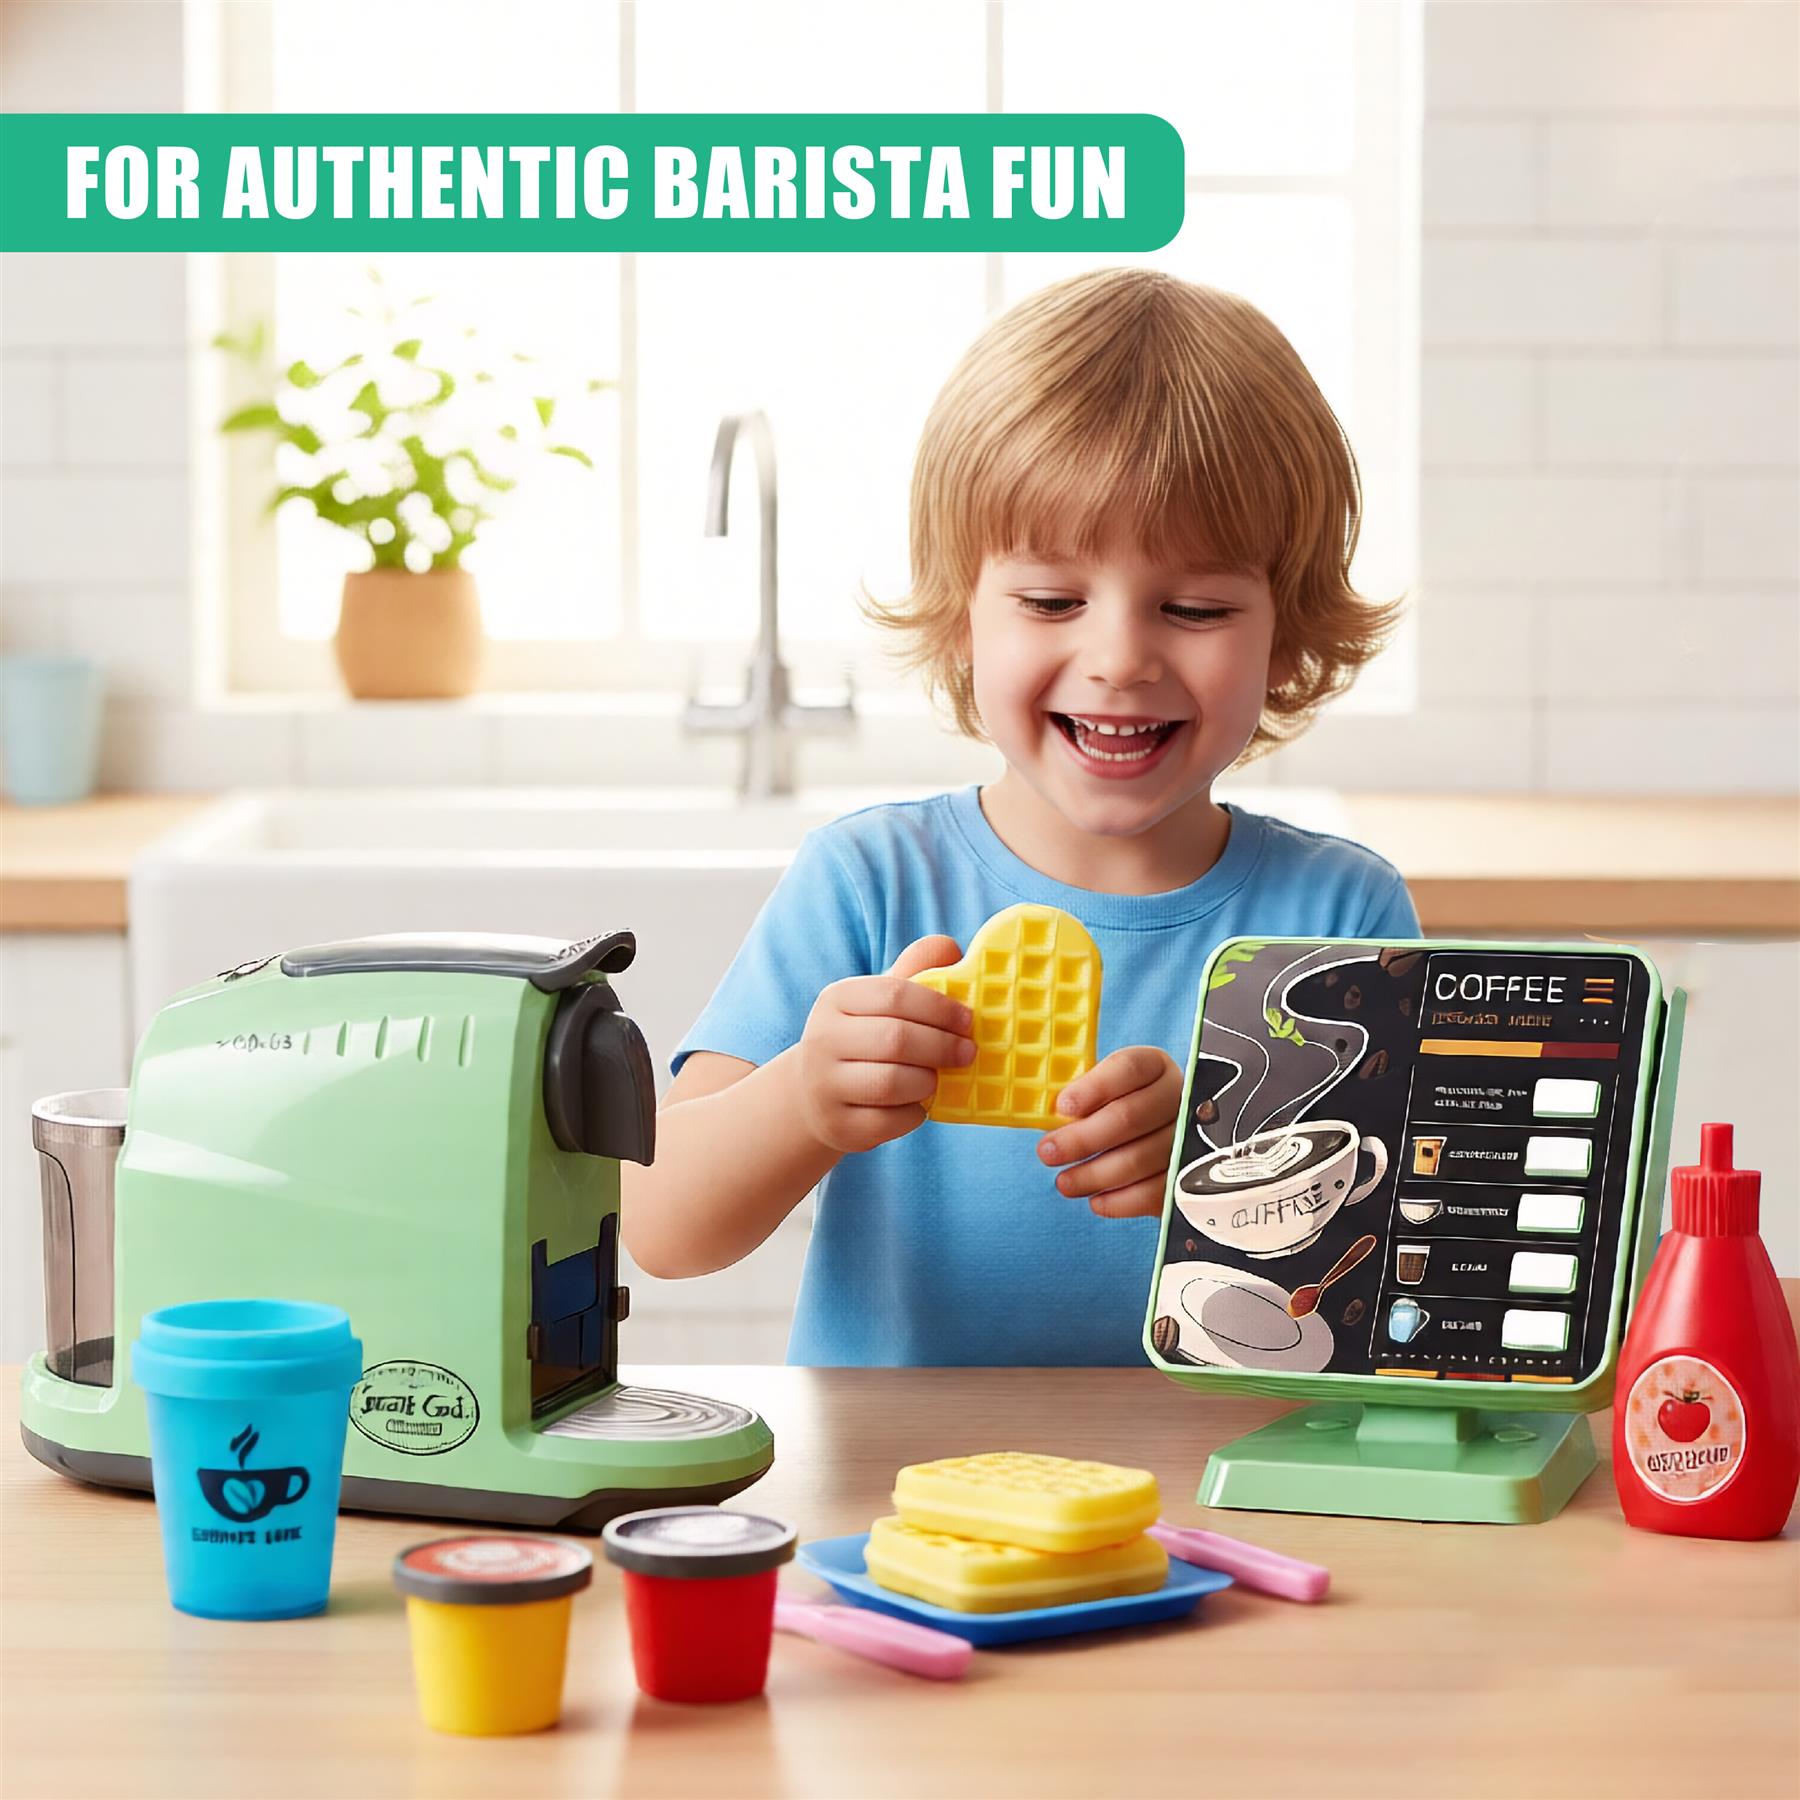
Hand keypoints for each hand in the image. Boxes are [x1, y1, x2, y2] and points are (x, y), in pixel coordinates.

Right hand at [795, 936, 973, 1155]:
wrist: (813, 1094)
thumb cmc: (863, 1037)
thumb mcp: (880, 1000)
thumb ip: (915, 972)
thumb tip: (950, 948)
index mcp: (837, 998)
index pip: (895, 994)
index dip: (940, 1007)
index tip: (968, 1020)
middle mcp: (822, 1039)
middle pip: (896, 1039)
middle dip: (942, 1046)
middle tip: (968, 1053)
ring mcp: (825, 1086)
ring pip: (892, 1083)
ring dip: (927, 1081)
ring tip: (937, 1078)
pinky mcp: (837, 1126)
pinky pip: (889, 1122)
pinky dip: (913, 1115)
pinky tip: (916, 1105)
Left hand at [1036, 1046, 1182, 1218]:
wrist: (1157, 1141)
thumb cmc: (1116, 1110)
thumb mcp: (1101, 1092)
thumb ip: (1080, 1097)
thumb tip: (1046, 1115)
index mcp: (1154, 1066)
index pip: (1129, 1067)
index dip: (1094, 1087)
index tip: (1062, 1107)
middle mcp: (1179, 1097)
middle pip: (1130, 1116)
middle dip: (1082, 1139)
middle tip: (1047, 1153)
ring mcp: (1190, 1137)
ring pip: (1140, 1158)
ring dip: (1094, 1174)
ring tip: (1064, 1182)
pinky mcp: (1191, 1178)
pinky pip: (1155, 1193)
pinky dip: (1121, 1201)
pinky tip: (1096, 1200)